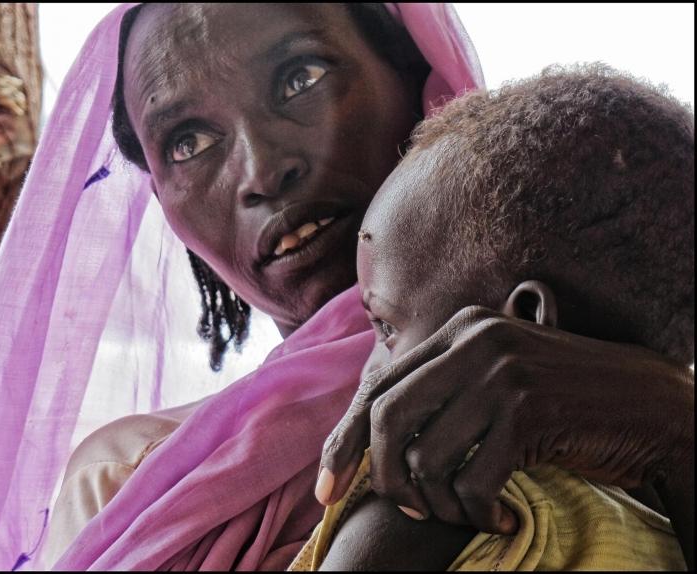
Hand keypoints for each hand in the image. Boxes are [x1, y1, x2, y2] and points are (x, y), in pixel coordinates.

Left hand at [317, 306, 693, 539]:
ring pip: (425, 458)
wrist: (645, 403)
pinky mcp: (529, 411)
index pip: (378, 387)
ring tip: (464, 513)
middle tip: (406, 509)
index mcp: (459, 330)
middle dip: (381, 477)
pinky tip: (501, 519)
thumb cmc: (561, 400)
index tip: (325, 490)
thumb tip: (377, 441)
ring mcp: (501, 374)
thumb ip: (442, 390)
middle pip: (387, 417)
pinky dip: (476, 514)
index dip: (343, 443)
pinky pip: (471, 482)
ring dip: (437, 504)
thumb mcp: (495, 379)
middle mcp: (475, 342)